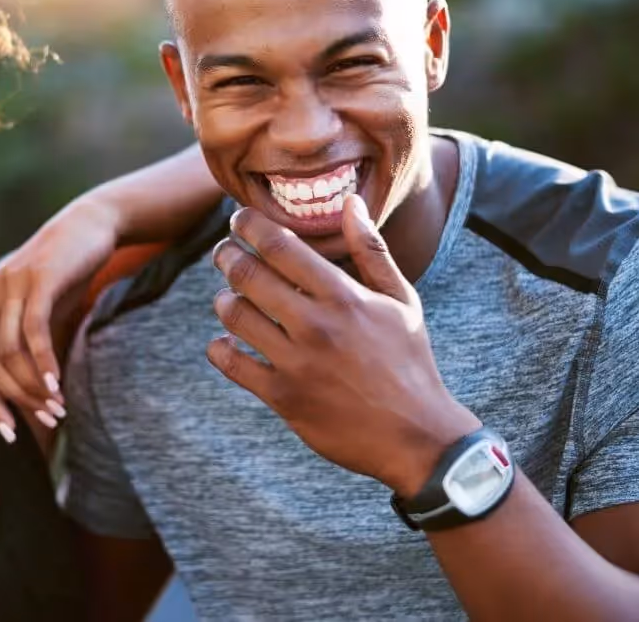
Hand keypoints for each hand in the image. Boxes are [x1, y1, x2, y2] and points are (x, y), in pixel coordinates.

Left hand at [0, 197, 121, 439]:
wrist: (94, 224)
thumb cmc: (70, 271)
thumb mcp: (44, 309)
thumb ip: (28, 341)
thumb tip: (30, 389)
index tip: (11, 432)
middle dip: (15, 400)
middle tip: (46, 420)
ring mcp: (11, 285)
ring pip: (8, 352)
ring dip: (32, 386)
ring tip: (58, 406)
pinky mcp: (37, 279)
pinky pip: (32, 330)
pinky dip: (42, 361)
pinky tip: (57, 382)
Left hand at [208, 196, 479, 496]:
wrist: (417, 436)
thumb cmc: (410, 361)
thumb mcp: (401, 300)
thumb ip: (371, 250)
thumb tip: (350, 202)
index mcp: (343, 296)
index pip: (280, 246)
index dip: (249, 225)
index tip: (238, 219)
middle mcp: (315, 325)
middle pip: (249, 276)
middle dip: (227, 256)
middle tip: (223, 252)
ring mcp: (296, 363)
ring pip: (236, 317)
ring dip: (223, 300)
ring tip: (226, 296)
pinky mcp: (283, 397)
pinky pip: (233, 365)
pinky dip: (220, 349)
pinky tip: (224, 342)